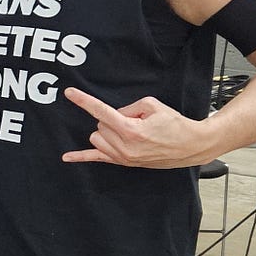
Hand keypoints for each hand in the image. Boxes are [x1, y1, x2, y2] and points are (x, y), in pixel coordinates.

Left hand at [62, 86, 211, 167]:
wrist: (189, 145)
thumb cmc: (174, 124)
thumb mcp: (152, 105)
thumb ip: (128, 107)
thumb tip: (115, 115)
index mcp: (130, 131)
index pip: (101, 111)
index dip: (84, 100)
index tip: (69, 92)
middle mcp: (124, 147)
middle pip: (100, 124)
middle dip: (113, 118)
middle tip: (135, 120)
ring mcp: (122, 157)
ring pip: (97, 137)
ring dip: (107, 131)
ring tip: (129, 131)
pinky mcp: (123, 162)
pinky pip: (96, 159)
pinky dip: (80, 156)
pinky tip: (66, 157)